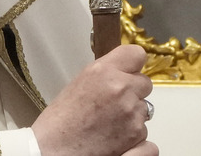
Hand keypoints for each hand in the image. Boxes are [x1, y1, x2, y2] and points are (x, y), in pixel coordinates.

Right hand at [32, 45, 157, 155]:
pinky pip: (144, 129)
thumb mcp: (81, 82)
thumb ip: (105, 73)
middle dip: (133, 91)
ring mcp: (132, 112)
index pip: (136, 54)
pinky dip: (133, 133)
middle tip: (113, 102)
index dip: (133, 65)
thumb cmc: (61, 120)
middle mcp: (121, 88)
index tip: (129, 71)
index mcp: (104, 71)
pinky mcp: (137, 134)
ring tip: (108, 121)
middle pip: (145, 83)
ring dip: (133, 113)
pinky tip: (113, 135)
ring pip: (144, 107)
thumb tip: (122, 70)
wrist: (56, 149)